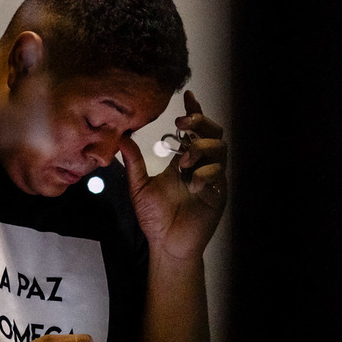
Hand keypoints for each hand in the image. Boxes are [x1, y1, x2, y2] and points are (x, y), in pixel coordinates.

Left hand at [121, 90, 226, 261]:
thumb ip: (134, 163)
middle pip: (213, 133)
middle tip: (182, 124)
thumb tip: (121, 138)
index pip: (193, 130)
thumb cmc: (155, 219)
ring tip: (184, 161)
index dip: (194, 111)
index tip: (188, 96)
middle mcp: (201, 165)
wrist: (165, 244)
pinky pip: (219, 175)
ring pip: (220, 149)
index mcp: (183, 161)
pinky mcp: (218, 194)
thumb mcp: (139, 187)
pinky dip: (205, 175)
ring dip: (202, 148)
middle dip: (200, 123)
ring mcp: (212, 179)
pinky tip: (193, 185)